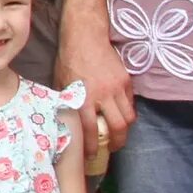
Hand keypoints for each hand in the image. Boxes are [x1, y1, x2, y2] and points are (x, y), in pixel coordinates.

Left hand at [60, 23, 136, 154]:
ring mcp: (118, 87)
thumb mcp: (61, 83)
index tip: (90, 155)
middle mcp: (103, 94)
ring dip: (125, 130)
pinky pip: (131, 103)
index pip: (90, 129)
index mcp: (84, 97)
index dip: (91, 146)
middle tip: (111, 148)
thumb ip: (67, 103)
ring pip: (129, 117)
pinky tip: (120, 116)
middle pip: (118, 127)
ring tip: (118, 135)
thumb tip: (66, 122)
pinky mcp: (126, 81)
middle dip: (116, 142)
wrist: (86, 37)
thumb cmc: (68, 60)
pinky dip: (127, 113)